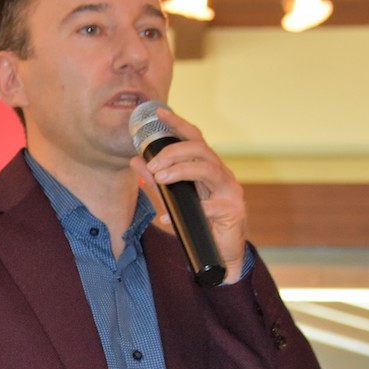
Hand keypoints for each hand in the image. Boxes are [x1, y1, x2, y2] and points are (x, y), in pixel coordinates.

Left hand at [130, 106, 247, 282]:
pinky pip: (211, 206)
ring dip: (181, 170)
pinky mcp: (234, 210)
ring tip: (160, 177)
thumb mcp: (172, 198)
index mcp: (208, 168)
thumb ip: (154, 180)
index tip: (159, 113)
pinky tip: (167, 219)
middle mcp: (222, 175)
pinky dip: (188, 210)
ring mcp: (231, 191)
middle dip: (174, 152)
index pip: (195, 139)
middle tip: (152, 163)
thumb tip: (134, 160)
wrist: (219, 255)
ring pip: (209, 169)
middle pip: (202, 150)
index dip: (179, 124)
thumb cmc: (198, 222)